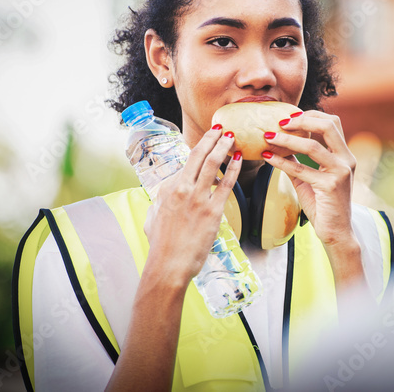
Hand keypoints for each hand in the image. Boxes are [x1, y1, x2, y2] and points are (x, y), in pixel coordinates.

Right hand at [143, 125, 242, 286]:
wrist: (168, 265)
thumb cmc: (161, 246)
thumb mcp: (153, 217)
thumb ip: (161, 203)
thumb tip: (164, 198)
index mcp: (167, 189)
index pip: (185, 164)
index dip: (199, 151)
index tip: (208, 142)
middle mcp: (181, 189)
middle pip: (198, 155)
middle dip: (211, 138)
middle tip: (221, 127)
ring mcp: (198, 199)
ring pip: (212, 164)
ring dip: (223, 146)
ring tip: (232, 136)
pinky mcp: (213, 211)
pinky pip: (227, 184)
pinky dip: (233, 168)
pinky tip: (239, 158)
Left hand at [259, 110, 357, 249]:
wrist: (336, 232)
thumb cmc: (324, 205)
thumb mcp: (311, 178)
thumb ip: (299, 161)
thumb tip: (279, 145)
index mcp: (345, 154)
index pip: (332, 122)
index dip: (311, 115)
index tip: (289, 117)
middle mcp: (346, 160)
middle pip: (328, 125)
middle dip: (302, 120)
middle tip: (279, 122)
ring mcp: (340, 172)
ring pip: (311, 146)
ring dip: (286, 139)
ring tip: (267, 136)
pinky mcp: (330, 186)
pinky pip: (300, 169)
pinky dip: (281, 161)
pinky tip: (267, 157)